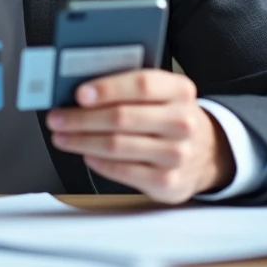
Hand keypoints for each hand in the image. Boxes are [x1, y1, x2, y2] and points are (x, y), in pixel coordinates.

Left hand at [46, 70, 234, 203]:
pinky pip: (123, 171)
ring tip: (62, 136)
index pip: (141, 84)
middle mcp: (183, 122)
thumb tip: (81, 89)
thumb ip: (129, 87)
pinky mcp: (168, 182)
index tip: (79, 93)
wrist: (208, 152)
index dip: (108, 88)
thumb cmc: (171, 116)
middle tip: (57, 117)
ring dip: (82, 141)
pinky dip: (99, 162)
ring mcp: (177, 154)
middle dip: (81, 118)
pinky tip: (86, 154)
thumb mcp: (162, 94)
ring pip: (117, 146)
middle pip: (122, 117)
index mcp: (180, 90)